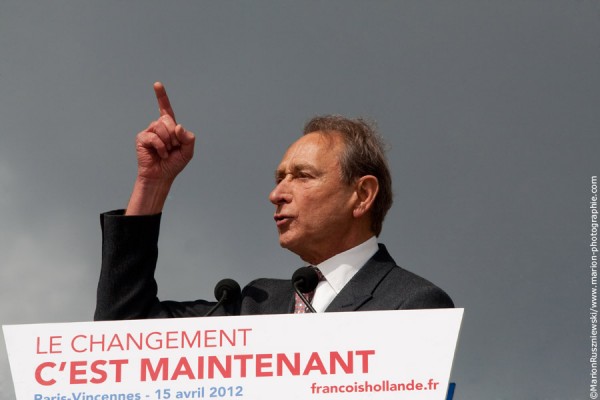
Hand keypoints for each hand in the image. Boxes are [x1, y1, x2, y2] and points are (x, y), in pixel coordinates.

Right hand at [125, 82, 194, 214]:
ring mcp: (149, 131)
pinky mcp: (142, 138)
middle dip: (174, 136)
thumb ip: (188, 138)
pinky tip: (159, 154)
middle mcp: (158, 127)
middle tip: (172, 148)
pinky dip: (160, 147)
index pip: (166, 109)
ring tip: (166, 152)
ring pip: (161, 127)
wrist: (161, 176)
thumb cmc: (173, 164)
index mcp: (170, 127)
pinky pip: (154, 136)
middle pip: (168, 120)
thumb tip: (178, 126)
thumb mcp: (187, 151)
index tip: (157, 84)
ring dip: (167, 142)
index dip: (161, 97)